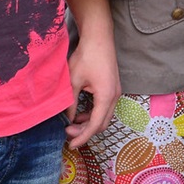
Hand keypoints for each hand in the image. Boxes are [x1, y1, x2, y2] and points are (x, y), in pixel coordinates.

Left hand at [65, 25, 119, 146]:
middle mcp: (114, 96)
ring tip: (72, 123)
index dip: (83, 137)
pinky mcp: (112, 87)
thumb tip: (68, 118)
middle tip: (68, 131)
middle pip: (102, 123)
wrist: (99, 38)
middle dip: (86, 131)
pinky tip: (81, 112)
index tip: (71, 145)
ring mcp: (115, 91)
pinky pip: (105, 108)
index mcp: (106, 96)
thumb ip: (71, 103)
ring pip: (104, 116)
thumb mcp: (73, 81)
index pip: (95, 125)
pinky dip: (93, 114)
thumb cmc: (87, 57)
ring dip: (90, 123)